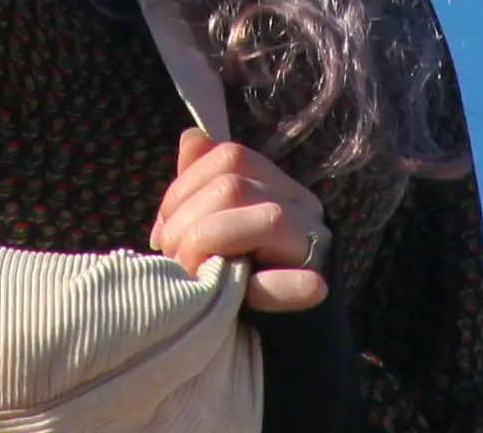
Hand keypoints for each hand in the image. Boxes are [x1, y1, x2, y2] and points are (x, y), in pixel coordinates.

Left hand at [149, 129, 333, 313]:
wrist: (286, 343)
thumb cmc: (240, 280)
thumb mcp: (216, 227)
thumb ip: (203, 186)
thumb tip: (191, 139)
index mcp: (277, 185)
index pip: (229, 157)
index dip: (184, 188)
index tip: (162, 232)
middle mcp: (303, 205)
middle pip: (235, 185)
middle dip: (188, 221)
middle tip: (172, 257)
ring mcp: (317, 243)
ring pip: (264, 217)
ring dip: (211, 245)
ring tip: (192, 272)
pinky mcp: (320, 288)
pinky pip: (293, 279)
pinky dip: (258, 285)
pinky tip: (235, 290)